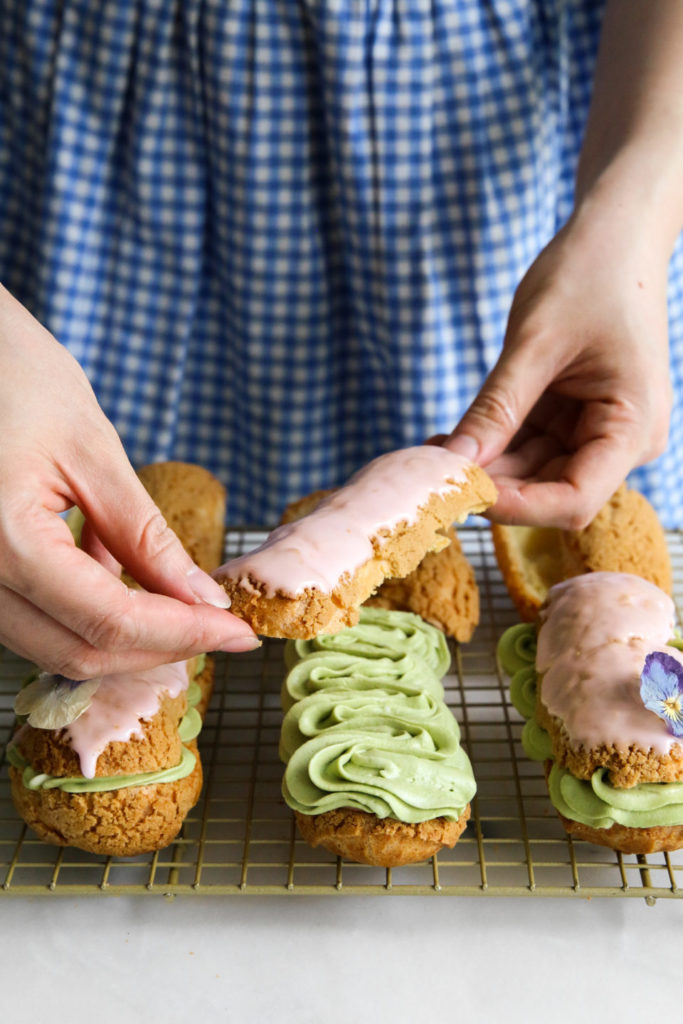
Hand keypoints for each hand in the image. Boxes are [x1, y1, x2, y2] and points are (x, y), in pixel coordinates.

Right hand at [0, 285, 257, 677]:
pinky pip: (34, 619)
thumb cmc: (15, 377)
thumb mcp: (92, 451)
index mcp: (4, 541)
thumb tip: (202, 598)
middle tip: (221, 625)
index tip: (238, 633)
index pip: (108, 620)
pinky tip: (128, 578)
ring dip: (126, 638)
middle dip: (159, 646)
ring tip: (185, 605)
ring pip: (54, 647)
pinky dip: (89, 614)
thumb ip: (144, 535)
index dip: (183, 633)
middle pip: (78, 652)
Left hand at [444, 201, 670, 528]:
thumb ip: (496, 409)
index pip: (573, 499)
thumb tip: (453, 464)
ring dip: (484, 466)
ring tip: (431, 452)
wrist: (614, 235)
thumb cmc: (588, 275)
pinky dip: (491, 445)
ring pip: (533, 472)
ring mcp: (599, 431)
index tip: (458, 490)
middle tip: (429, 471)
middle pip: (550, 490)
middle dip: (490, 483)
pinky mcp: (576, 419)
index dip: (515, 506)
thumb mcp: (535, 344)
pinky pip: (529, 446)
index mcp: (633, 426)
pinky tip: (449, 440)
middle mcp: (623, 440)